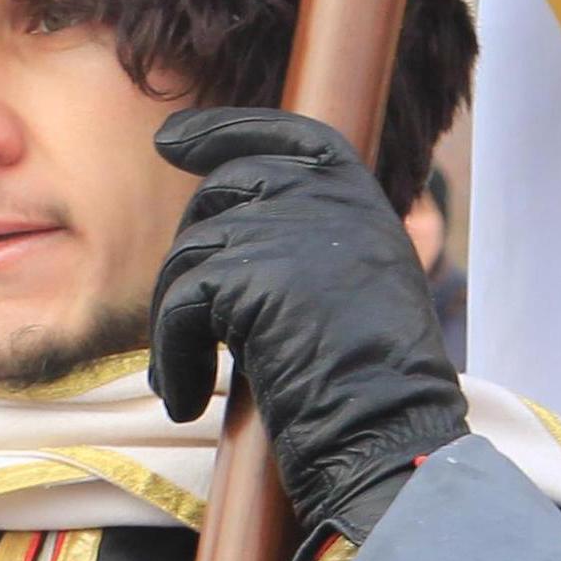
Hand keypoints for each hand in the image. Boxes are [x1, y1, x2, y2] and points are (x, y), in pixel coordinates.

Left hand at [146, 108, 467, 544]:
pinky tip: (183, 402)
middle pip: (220, 195)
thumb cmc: (379, 386)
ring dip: (175, 324)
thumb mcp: (361, 286)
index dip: (222, 131)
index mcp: (359, 199)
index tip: (170, 142)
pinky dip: (172, 357)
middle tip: (185, 328)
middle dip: (192, 258)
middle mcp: (323, 200)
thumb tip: (231, 232)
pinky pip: (179, 306)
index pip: (285, 135)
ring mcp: (284, 232)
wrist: (389, 428)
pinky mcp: (246, 276)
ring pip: (190, 256)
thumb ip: (314, 244)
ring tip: (183, 383)